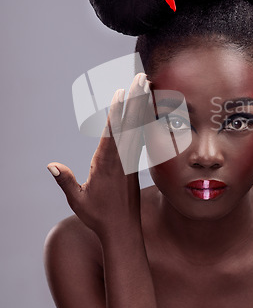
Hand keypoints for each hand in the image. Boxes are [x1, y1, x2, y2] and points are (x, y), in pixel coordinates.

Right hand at [47, 73, 150, 239]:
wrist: (123, 230)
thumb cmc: (98, 216)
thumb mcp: (77, 200)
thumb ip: (65, 181)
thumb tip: (50, 165)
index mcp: (107, 164)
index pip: (112, 132)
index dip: (117, 111)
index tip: (121, 93)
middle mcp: (121, 158)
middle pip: (129, 123)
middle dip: (136, 99)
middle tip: (142, 77)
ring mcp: (130, 159)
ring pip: (137, 126)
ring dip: (142, 104)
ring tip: (147, 85)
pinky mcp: (134, 163)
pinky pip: (139, 136)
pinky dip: (143, 120)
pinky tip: (147, 108)